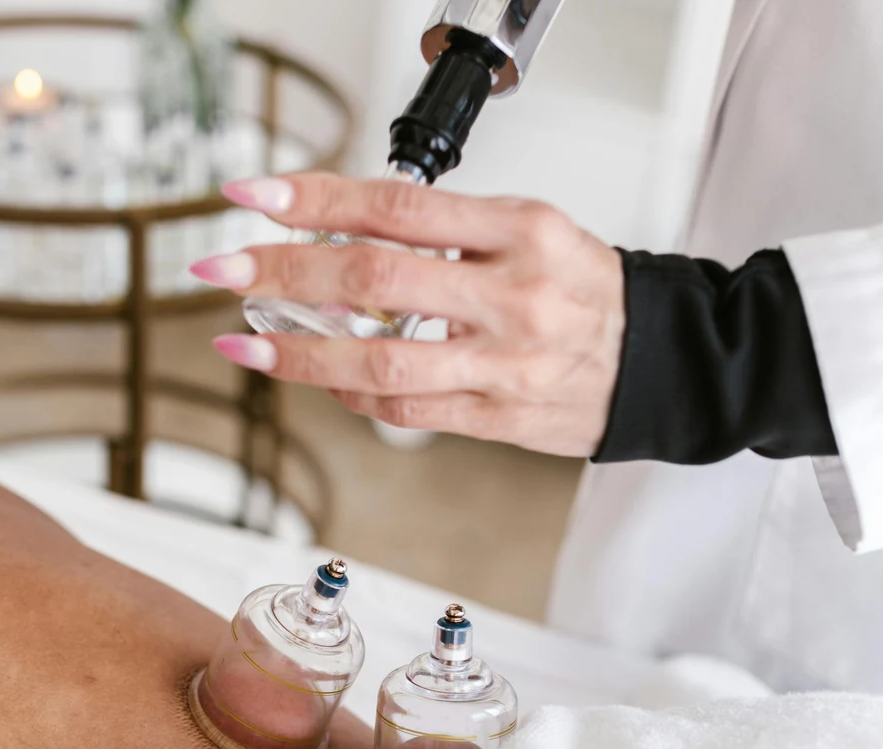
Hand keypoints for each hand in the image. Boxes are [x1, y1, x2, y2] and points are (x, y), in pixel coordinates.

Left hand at [189, 173, 625, 456]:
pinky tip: (319, 379)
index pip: (398, 205)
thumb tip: (347, 234)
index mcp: (522, 230)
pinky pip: (407, 409)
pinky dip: (351, 394)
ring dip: (298, 354)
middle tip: (223, 268)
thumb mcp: (535, 232)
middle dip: (283, 272)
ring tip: (243, 344)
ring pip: (379, 360)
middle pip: (374, 280)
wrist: (659, 363)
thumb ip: (450, 234)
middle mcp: (512, 296)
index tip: (254, 195)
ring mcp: (503, 364)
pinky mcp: (497, 418)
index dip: (316, 199)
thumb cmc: (587, 292)